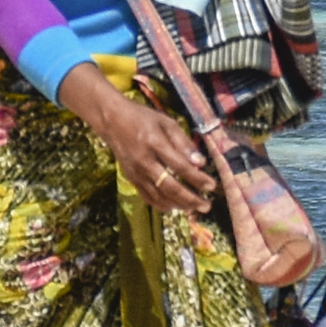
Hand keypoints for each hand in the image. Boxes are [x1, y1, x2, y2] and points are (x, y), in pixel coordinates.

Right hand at [60, 68, 216, 213]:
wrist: (113, 121)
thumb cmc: (144, 119)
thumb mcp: (167, 123)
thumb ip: (184, 143)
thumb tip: (201, 163)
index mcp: (155, 144)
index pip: (180, 166)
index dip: (197, 178)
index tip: (212, 185)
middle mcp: (144, 162)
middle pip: (170, 187)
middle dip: (191, 199)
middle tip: (207, 205)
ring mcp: (136, 173)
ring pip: (159, 196)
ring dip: (179, 205)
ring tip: (195, 208)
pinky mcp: (131, 179)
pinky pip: (148, 197)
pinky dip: (163, 205)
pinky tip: (176, 206)